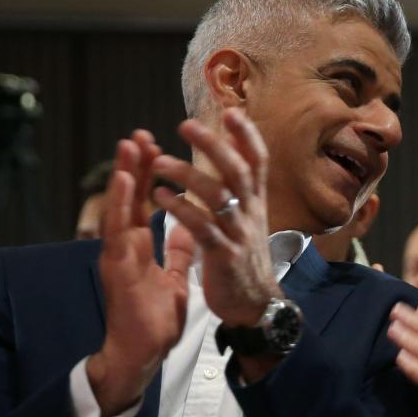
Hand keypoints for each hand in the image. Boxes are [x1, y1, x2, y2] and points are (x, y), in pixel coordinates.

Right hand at [88, 130, 195, 416]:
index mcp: (139, 246)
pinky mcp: (117, 269)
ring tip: (129, 146)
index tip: (156, 146)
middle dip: (135, 166)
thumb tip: (187, 228)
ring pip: (119, 208)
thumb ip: (177, 251)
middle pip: (130, 199)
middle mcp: (126, 246)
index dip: (149, 175)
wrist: (142, 352)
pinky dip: (120, 206)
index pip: (144, 202)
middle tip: (139, 134)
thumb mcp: (174, 277)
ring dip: (123, 176)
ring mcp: (119, 256)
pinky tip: (124, 184)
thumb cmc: (153, 318)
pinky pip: (119, 233)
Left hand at [151, 108, 282, 326]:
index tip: (230, 112)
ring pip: (218, 196)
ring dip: (188, 175)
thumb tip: (232, 155)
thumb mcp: (249, 220)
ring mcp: (239, 234)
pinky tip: (159, 197)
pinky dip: (181, 210)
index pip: (258, 161)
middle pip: (237, 170)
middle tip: (186, 125)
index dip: (246, 136)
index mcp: (256, 202)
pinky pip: (202, 228)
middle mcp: (251, 213)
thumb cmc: (245, 259)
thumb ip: (240, 189)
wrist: (255, 304)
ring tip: (160, 162)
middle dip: (213, 145)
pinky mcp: (224, 255)